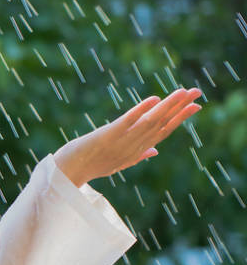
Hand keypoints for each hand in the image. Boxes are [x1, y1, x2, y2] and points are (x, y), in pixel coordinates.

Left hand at [53, 88, 202, 186]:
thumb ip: (138, 155)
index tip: (196, 106)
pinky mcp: (106, 136)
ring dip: (167, 106)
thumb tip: (156, 150)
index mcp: (137, 151)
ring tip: (182, 92)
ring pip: (149, 122)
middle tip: (197, 92)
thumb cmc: (92, 166)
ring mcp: (120, 141)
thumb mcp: (118, 162)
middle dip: (180, 108)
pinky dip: (140, 111)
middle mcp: (133, 146)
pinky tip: (153, 99)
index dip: (180, 119)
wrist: (67, 173)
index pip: (163, 132)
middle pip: (161, 124)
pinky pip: (126, 123)